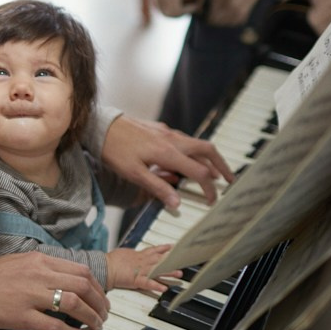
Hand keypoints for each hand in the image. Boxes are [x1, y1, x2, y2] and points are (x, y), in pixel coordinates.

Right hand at [0, 252, 109, 329]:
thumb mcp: (19, 262)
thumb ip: (42, 269)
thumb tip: (65, 281)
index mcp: (39, 259)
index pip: (81, 270)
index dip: (98, 286)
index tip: (102, 298)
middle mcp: (38, 273)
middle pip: (83, 285)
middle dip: (101, 302)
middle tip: (105, 315)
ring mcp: (31, 295)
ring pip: (75, 304)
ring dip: (93, 317)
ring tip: (98, 328)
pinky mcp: (22, 317)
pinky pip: (57, 327)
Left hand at [101, 116, 234, 206]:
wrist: (100, 126)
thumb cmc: (115, 150)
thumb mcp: (134, 173)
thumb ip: (157, 188)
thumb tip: (177, 203)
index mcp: (168, 153)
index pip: (199, 172)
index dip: (209, 188)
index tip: (212, 200)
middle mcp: (172, 140)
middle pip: (207, 150)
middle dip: (221, 165)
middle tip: (229, 180)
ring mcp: (167, 132)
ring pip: (196, 144)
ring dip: (208, 158)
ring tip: (214, 171)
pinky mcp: (160, 129)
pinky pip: (184, 140)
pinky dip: (193, 152)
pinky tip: (188, 160)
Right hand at [107, 244, 178, 293]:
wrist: (105, 267)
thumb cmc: (111, 261)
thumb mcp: (123, 253)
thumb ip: (131, 254)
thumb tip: (132, 254)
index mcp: (139, 255)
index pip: (154, 250)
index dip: (164, 248)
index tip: (173, 247)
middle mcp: (142, 262)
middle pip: (160, 260)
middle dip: (171, 261)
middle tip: (183, 261)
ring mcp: (140, 271)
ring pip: (157, 271)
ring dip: (168, 272)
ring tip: (179, 275)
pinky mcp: (136, 280)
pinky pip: (148, 283)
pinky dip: (156, 285)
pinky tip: (164, 288)